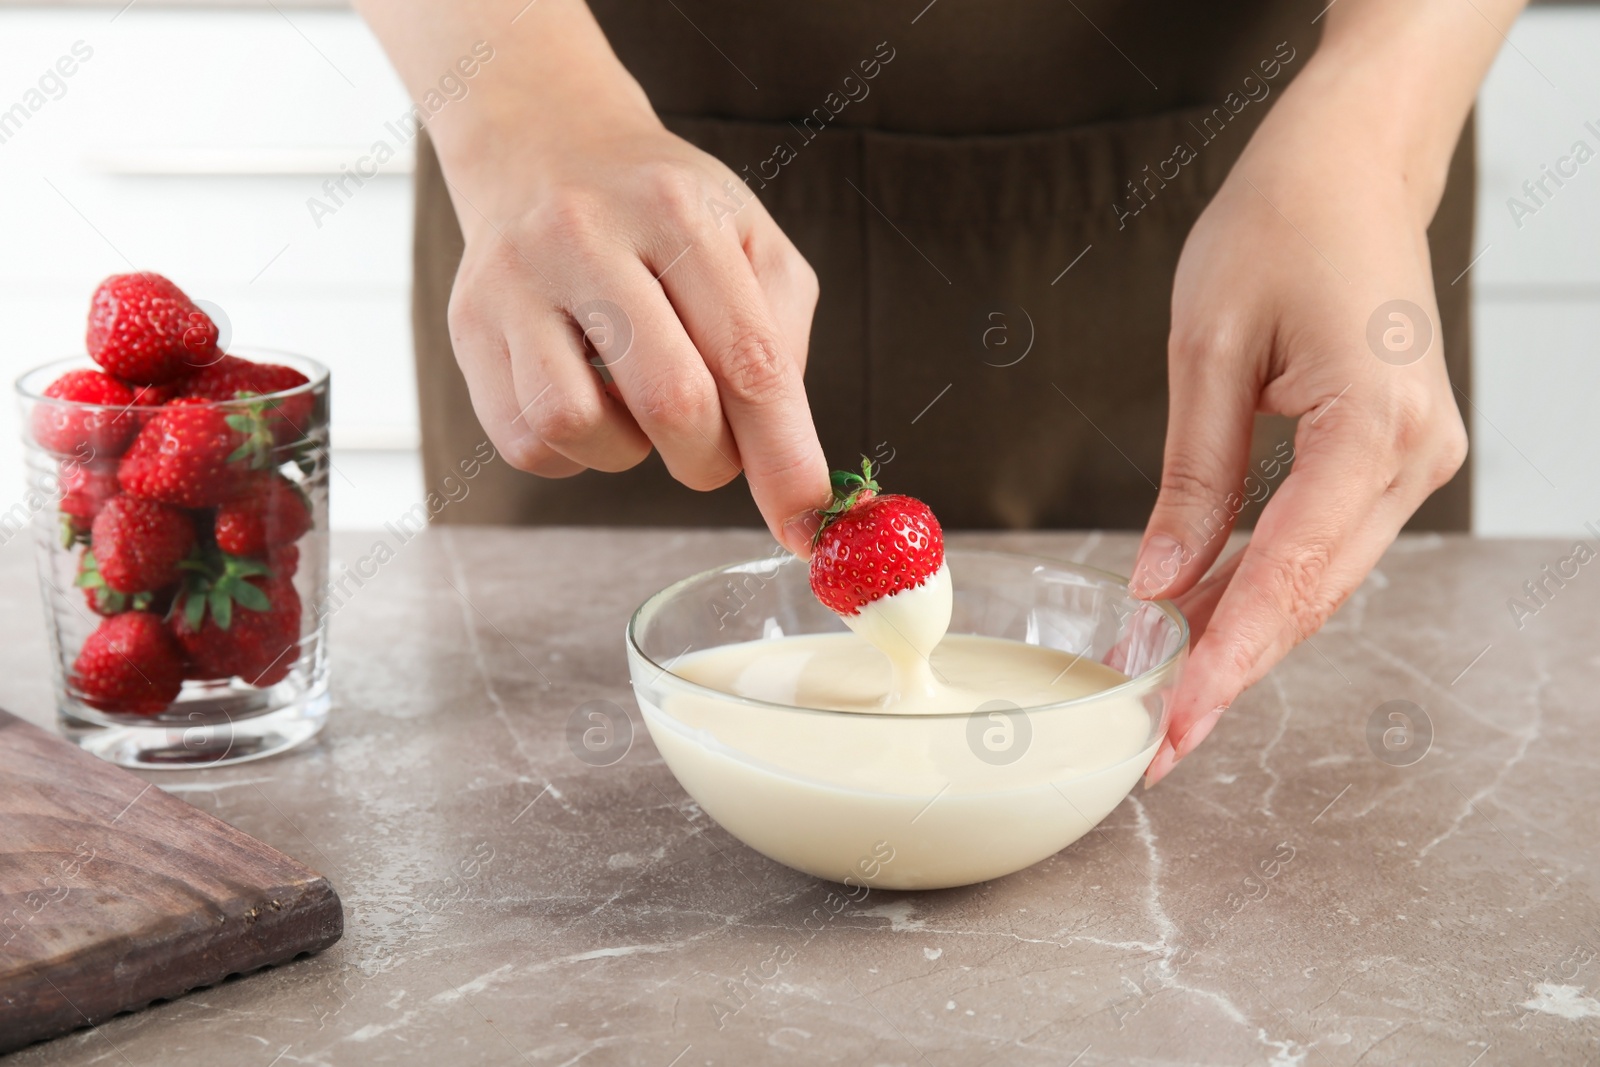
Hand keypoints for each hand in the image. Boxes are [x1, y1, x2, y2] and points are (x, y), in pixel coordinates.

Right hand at [442, 98, 830, 554]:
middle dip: (711, 460)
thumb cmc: (666, 214)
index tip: (806, 522)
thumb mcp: (749, 239)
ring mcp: (514, 280)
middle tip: (715, 451)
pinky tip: (588, 400)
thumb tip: (783, 465)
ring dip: (629, 451)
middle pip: (671, 401)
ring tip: (637, 405)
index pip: (748, 357)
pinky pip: (526, 440)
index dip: (783, 455)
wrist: (545, 146)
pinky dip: (573, 450)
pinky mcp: (469, 327)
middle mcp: (585, 234)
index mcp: (678, 210)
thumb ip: (781, 340)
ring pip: (578, 426)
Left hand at [1135, 115, 1467, 786]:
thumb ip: (1192, 480)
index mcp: (1372, 425)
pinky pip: (1328, 542)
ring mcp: (1420, 457)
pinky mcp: (1400, 454)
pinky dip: (1267, 581)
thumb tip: (1158, 585)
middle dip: (1232, 669)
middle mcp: (1415, 454)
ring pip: (1322, 579)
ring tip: (1167, 681)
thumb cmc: (1276, 228)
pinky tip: (1207, 612)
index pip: (1288, 575)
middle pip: (1312, 594)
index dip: (1227, 661)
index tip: (1175, 728)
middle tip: (1159, 739)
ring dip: (1246, 630)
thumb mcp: (1207, 351)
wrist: (1349, 167)